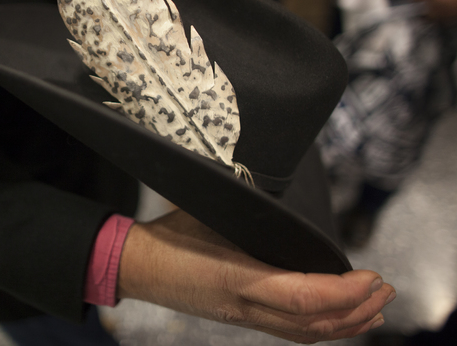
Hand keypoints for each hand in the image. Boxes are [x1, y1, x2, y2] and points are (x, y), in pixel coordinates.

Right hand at [117, 210, 395, 343]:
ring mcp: (241, 317)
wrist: (137, 266)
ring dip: (344, 325)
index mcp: (236, 277)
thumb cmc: (169, 234)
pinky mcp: (239, 318)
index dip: (344, 292)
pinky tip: (334, 320)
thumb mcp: (209, 212)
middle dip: (357, 311)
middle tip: (385, 290)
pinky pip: (289, 333)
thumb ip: (250, 211)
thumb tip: (283, 191)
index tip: (371, 275)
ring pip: (303, 334)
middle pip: (312, 324)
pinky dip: (320, 329)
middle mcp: (243, 306)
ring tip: (373, 310)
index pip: (303, 297)